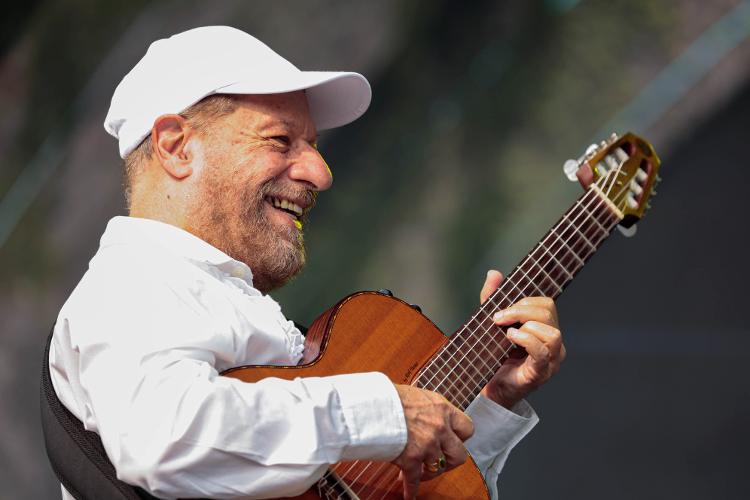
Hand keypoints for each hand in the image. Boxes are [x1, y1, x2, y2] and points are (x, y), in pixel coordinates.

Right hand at [392, 384, 473, 498]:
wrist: (371, 404)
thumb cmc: (389, 396)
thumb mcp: (418, 395)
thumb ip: (429, 409)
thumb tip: (428, 415)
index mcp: (443, 410)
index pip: (467, 428)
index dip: (460, 438)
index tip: (453, 441)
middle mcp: (439, 428)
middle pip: (459, 454)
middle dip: (450, 461)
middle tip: (442, 462)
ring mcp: (427, 445)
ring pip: (438, 468)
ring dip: (429, 473)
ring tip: (420, 473)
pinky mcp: (411, 459)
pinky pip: (414, 480)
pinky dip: (411, 490)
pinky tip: (410, 494)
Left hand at [479, 270, 566, 408]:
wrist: (487, 388)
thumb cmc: (494, 357)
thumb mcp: (492, 323)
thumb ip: (492, 298)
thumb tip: (494, 273)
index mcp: (545, 329)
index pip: (546, 304)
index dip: (524, 302)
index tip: (501, 310)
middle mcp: (554, 344)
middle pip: (548, 314)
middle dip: (520, 311)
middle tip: (498, 319)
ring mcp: (551, 360)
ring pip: (552, 332)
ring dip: (525, 326)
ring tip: (506, 332)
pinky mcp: (541, 373)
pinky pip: (542, 351)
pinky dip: (525, 340)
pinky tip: (509, 339)